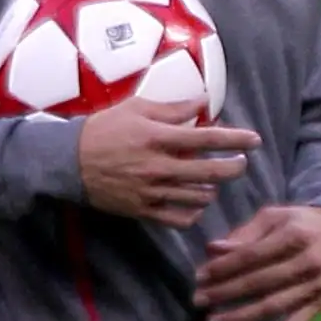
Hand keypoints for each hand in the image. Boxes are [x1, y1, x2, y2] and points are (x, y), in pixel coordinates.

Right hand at [77, 97, 259, 227]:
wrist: (65, 160)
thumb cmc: (101, 129)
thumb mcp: (134, 108)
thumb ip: (171, 108)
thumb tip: (203, 101)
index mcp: (157, 138)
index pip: (206, 138)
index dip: (235, 139)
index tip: (255, 140)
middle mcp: (158, 166)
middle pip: (210, 172)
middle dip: (234, 167)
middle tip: (241, 163)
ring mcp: (151, 191)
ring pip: (198, 197)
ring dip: (212, 188)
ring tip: (212, 180)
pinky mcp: (142, 210)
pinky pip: (179, 219)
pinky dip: (193, 213)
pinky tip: (194, 203)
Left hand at [194, 204, 320, 320]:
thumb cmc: (302, 223)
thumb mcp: (275, 217)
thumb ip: (245, 233)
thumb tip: (213, 249)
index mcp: (294, 236)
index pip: (251, 255)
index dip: (223, 268)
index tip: (199, 277)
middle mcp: (307, 262)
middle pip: (259, 282)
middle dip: (224, 293)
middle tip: (198, 301)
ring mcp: (314, 286)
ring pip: (273, 306)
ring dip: (241, 317)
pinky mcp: (320, 304)